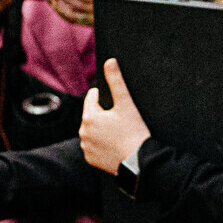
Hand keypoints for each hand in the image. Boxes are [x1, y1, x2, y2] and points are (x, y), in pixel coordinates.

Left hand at [80, 60, 151, 175]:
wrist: (140, 161)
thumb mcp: (126, 104)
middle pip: (92, 115)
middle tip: (121, 121)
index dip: (105, 98)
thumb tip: (110, 61)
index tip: (117, 105)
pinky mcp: (91, 159)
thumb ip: (116, 81)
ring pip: (92, 131)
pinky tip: (114, 145)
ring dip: (101, 130)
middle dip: (103, 115)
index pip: (92, 97)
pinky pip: (94, 147)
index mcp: (89, 116)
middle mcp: (83, 132)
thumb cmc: (134, 131)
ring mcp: (86, 147)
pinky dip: (101, 145)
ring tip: (118, 133)